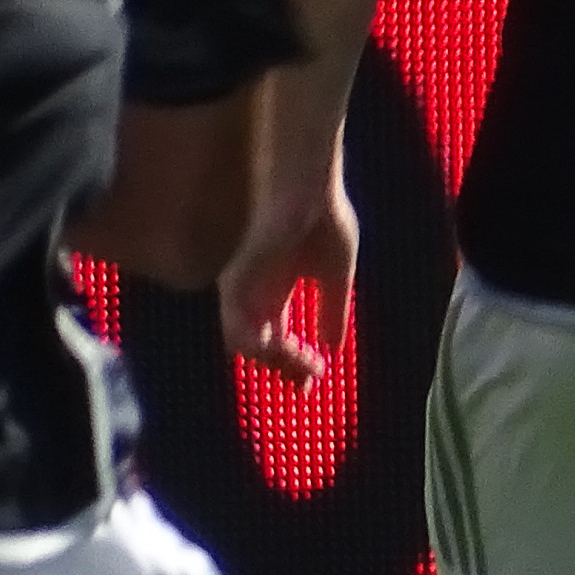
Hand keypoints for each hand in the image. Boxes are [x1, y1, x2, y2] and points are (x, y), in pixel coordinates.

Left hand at [220, 172, 357, 387]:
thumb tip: (334, 349)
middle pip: (259, 347)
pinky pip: (237, 326)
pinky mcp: (236, 281)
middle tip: (308, 384)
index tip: (318, 379)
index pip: (279, 338)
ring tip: (304, 364)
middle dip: (285, 369)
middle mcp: (256, 295)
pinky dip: (260, 345)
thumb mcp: (338, 276)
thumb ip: (332, 312)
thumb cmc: (325, 220)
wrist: (310, 190)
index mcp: (278, 292)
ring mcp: (243, 289)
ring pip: (244, 343)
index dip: (297, 362)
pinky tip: (287, 348)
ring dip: (275, 361)